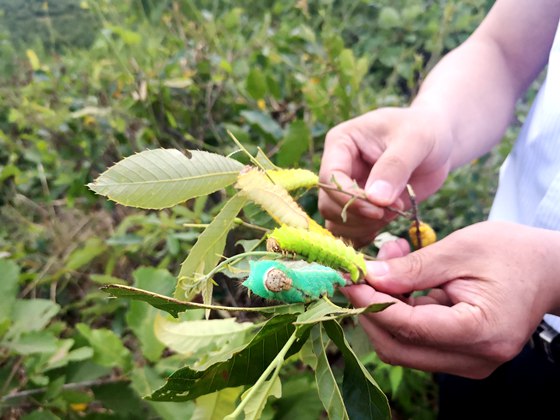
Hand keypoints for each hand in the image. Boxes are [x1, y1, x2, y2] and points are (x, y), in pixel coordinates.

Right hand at [318, 106, 451, 246]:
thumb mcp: (414, 140)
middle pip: (328, 204)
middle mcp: (338, 168)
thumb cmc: (425, 130)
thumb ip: (394, 167)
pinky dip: (366, 236)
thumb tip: (375, 199)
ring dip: (363, 227)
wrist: (439, 142)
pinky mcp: (360, 208)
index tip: (378, 210)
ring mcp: (347, 190)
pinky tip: (387, 226)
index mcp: (340, 144)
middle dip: (359, 215)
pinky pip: (351, 231)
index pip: (329, 178)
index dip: (349, 198)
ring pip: (337, 222)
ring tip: (394, 214)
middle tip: (393, 211)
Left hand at [342, 221, 559, 377]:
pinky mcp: (460, 355)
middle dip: (371, 309)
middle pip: (398, 347)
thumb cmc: (511, 253)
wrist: (548, 270)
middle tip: (363, 270)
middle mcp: (473, 359)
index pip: (407, 327)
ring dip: (384, 306)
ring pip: (402, 345)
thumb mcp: (460, 250)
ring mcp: (467, 362)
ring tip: (390, 261)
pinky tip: (403, 278)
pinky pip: (417, 340)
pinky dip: (401, 310)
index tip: (348, 278)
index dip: (370, 303)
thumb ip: (413, 268)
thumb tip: (368, 277)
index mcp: (479, 332)